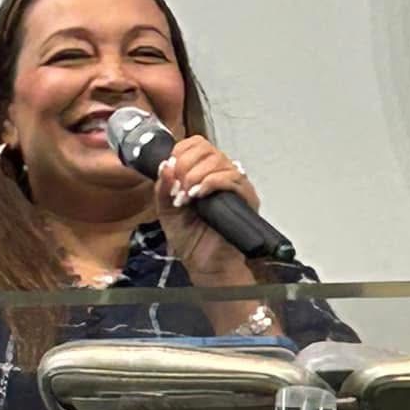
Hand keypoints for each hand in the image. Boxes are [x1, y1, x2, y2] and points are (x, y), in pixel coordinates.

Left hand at [154, 135, 260, 285]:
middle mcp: (220, 174)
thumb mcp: (167, 211)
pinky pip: (233, 178)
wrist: (205, 265)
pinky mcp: (246, 197)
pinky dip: (212, 183)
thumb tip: (165, 165)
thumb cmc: (190, 240)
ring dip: (197, 176)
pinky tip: (199, 196)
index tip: (171, 173)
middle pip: (207, 148)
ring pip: (219, 161)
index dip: (181, 153)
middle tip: (178, 189)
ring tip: (187, 197)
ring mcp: (234, 185)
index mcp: (202, 173)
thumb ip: (163, 188)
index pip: (196, 144)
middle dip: (186, 166)